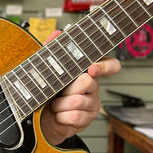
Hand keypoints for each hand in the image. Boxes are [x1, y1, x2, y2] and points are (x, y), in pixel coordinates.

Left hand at [40, 31, 120, 145]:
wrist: (41, 119)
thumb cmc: (48, 92)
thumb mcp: (49, 71)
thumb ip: (53, 52)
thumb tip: (57, 33)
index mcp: (88, 72)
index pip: (110, 65)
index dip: (104, 66)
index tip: (92, 69)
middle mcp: (93, 87)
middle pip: (88, 82)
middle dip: (68, 88)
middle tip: (58, 92)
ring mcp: (92, 104)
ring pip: (77, 101)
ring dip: (59, 104)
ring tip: (55, 104)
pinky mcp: (86, 119)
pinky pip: (74, 116)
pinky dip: (61, 116)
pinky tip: (58, 114)